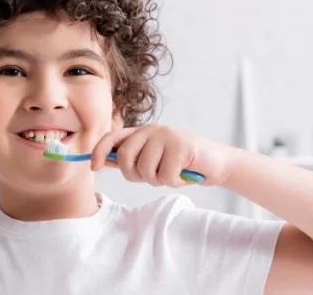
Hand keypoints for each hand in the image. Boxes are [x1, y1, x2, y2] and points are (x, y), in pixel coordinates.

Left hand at [89, 124, 234, 186]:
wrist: (218, 164)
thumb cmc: (182, 164)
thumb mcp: (154, 159)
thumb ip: (132, 158)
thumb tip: (104, 161)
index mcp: (142, 132)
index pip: (112, 137)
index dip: (99, 152)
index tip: (94, 167)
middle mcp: (152, 130)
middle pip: (126, 157)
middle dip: (136, 175)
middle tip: (153, 177)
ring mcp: (167, 136)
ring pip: (145, 169)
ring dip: (158, 180)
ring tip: (172, 174)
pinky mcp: (181, 146)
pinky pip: (164, 176)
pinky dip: (174, 182)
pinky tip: (184, 174)